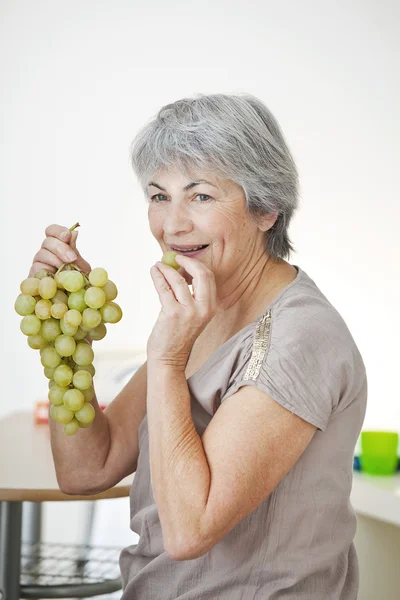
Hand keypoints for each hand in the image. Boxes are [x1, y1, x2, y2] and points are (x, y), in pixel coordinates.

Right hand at [29, 224, 90, 276]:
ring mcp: (37, 265)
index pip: (51, 231)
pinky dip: (47, 273)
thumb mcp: (80, 266)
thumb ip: (75, 250)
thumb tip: (74, 232)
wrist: (72, 302)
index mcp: (56, 246)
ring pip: (41, 254)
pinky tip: (55, 278)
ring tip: (66, 271)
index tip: (68, 236)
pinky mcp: (33, 278)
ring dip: (55, 261)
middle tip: (72, 258)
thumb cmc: (76, 282)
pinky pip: (36, 271)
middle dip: (61, 248)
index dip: (58, 231)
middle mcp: (45, 253)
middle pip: (47, 242)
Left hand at [147, 254, 216, 369]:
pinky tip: (153, 272)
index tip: (183, 260)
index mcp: (211, 307)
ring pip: (177, 280)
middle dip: (186, 262)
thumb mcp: (192, 314)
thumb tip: (180, 270)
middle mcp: (204, 308)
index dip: (195, 265)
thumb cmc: (178, 334)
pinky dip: (157, 277)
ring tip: (156, 265)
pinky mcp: (172, 314)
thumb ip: (191, 295)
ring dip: (165, 269)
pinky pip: (164, 288)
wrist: (169, 358)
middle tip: (174, 258)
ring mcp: (189, 312)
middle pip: (200, 274)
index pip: (209, 277)